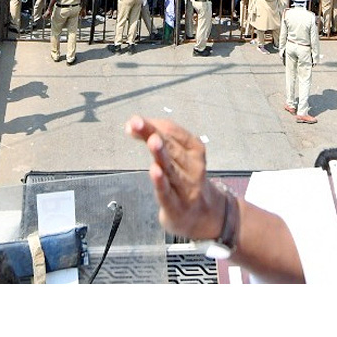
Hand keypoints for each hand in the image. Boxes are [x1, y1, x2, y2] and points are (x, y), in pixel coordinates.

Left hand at [125, 116, 225, 240]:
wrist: (204, 215)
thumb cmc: (185, 179)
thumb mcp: (177, 156)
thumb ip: (158, 139)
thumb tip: (133, 126)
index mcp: (195, 149)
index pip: (172, 131)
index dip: (152, 125)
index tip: (134, 121)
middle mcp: (193, 166)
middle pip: (170, 146)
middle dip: (152, 133)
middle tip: (138, 122)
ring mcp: (186, 187)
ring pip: (171, 168)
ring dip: (161, 154)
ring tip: (152, 141)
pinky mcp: (176, 206)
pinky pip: (167, 192)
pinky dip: (161, 181)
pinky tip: (155, 171)